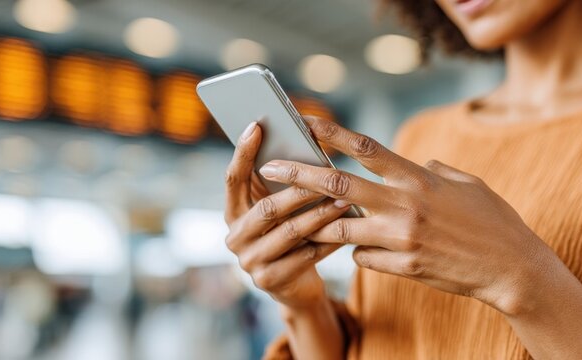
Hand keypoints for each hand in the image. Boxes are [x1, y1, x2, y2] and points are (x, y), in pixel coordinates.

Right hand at [223, 121, 351, 308]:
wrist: (294, 287)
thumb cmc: (290, 236)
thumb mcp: (279, 211)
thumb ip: (278, 185)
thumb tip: (301, 143)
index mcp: (233, 213)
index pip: (233, 179)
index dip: (242, 152)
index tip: (256, 125)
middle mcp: (235, 237)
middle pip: (267, 209)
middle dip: (299, 191)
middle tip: (327, 174)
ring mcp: (250, 262)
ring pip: (290, 232)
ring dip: (320, 215)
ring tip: (345, 200)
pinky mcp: (270, 281)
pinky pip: (306, 256)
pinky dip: (329, 241)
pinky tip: (348, 229)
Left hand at [257, 117, 560, 314]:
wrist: (512, 269)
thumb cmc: (493, 221)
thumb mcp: (466, 183)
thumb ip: (433, 170)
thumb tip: (414, 162)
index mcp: (418, 178)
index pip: (365, 147)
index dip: (331, 133)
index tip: (304, 123)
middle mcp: (405, 205)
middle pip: (337, 186)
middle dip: (299, 175)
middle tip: (271, 168)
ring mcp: (402, 238)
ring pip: (339, 228)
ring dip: (322, 223)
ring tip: (306, 219)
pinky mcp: (403, 267)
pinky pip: (361, 257)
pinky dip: (357, 251)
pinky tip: (365, 250)